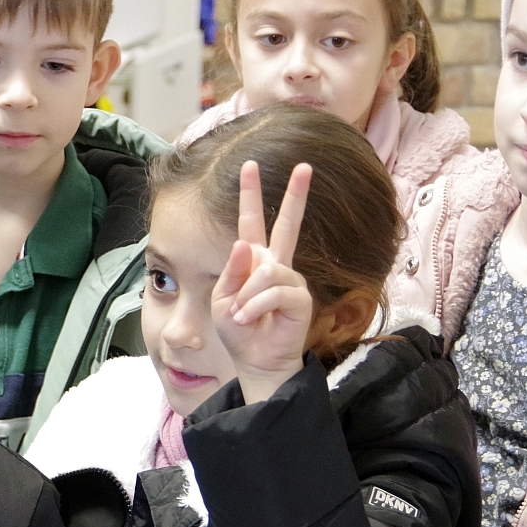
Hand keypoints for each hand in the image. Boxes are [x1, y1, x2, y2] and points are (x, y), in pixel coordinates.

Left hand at [210, 160, 313, 405]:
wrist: (254, 360)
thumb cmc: (238, 331)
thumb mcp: (222, 300)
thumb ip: (231, 272)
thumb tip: (245, 244)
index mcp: (253, 261)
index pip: (252, 223)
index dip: (251, 195)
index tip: (249, 166)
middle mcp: (275, 266)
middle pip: (287, 225)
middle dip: (296, 196)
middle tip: (304, 166)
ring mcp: (290, 281)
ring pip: (266, 271)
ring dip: (246, 295)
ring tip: (241, 315)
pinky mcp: (300, 298)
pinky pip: (274, 292)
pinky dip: (255, 306)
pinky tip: (251, 319)